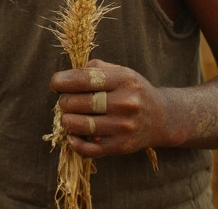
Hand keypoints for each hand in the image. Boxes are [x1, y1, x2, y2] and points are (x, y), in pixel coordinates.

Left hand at [50, 58, 171, 157]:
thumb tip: (65, 78)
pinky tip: (74, 135)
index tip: (56, 83)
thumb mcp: (121, 72)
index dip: (61, 81)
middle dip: (64, 101)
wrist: (162, 119)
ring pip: (78, 125)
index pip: (82, 79)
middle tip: (66, 101)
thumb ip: (94, 69)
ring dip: (66, 121)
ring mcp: (123, 126)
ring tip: (69, 117)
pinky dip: (74, 142)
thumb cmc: (133, 91)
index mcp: (123, 80)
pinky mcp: (121, 146)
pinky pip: (87, 148)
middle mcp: (125, 103)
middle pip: (76, 102)